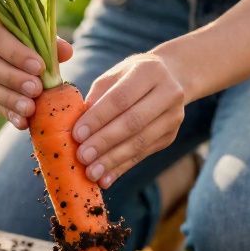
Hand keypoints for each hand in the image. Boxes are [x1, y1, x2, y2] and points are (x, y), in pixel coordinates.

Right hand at [0, 9, 72, 128]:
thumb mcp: (32, 28)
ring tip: (30, 109)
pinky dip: (6, 112)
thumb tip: (66, 52)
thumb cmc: (18, 31)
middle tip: (36, 89)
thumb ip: (47, 39)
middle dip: (12, 78)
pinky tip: (22, 122)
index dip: (16, 53)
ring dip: (9, 99)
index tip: (39, 66)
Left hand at [73, 52, 186, 187]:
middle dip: (104, 142)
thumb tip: (76, 127)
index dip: (98, 118)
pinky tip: (105, 179)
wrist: (171, 79)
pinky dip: (122, 168)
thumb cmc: (131, 77)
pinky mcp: (170, 136)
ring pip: (140, 142)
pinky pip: (142, 155)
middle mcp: (168, 93)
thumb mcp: (114, 77)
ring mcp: (173, 117)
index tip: (77, 134)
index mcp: (148, 72)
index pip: (120, 98)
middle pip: (133, 122)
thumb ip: (97, 98)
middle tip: (82, 156)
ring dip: (113, 160)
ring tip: (91, 172)